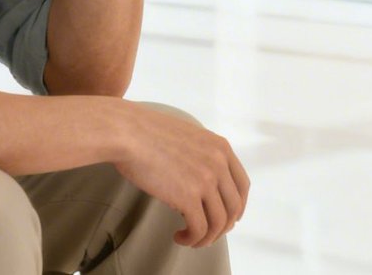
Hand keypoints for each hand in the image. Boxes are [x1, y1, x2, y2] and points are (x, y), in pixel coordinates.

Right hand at [111, 104, 248, 248]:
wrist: (128, 133)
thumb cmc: (148, 132)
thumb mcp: (188, 136)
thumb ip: (202, 155)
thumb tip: (202, 182)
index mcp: (221, 148)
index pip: (242, 185)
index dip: (238, 206)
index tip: (229, 217)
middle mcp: (219, 164)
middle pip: (234, 207)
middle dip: (223, 226)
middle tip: (209, 234)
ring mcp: (206, 181)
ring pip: (219, 222)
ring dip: (207, 237)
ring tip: (192, 240)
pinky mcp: (188, 197)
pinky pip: (199, 229)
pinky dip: (192, 239)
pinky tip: (180, 236)